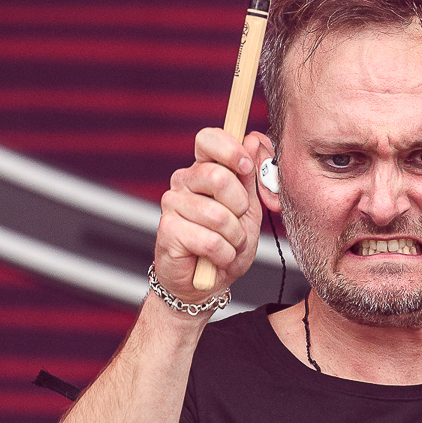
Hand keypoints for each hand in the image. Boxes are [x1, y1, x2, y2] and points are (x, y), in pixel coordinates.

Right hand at [152, 127, 262, 302]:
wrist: (209, 283)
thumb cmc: (229, 243)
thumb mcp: (252, 209)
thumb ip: (253, 175)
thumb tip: (254, 139)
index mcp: (204, 169)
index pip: (208, 139)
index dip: (230, 149)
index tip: (245, 167)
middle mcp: (184, 181)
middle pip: (218, 176)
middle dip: (240, 206)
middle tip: (237, 222)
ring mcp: (172, 204)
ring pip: (218, 214)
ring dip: (234, 237)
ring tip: (228, 245)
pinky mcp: (167, 229)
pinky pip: (209, 240)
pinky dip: (223, 254)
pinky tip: (216, 258)